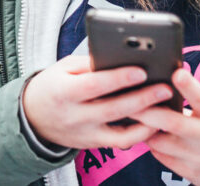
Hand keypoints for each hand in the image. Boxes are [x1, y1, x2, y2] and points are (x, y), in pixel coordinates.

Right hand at [22, 55, 171, 149]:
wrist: (33, 117)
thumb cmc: (52, 85)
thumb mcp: (64, 67)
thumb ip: (91, 63)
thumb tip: (121, 56)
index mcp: (64, 91)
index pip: (94, 85)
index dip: (119, 78)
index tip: (142, 70)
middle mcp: (75, 116)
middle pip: (113, 109)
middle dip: (143, 99)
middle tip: (166, 88)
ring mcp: (85, 133)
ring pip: (121, 132)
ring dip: (147, 121)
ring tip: (166, 108)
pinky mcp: (93, 144)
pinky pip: (121, 142)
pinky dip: (140, 134)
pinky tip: (155, 122)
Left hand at [134, 68, 199, 185]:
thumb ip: (196, 97)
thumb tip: (168, 78)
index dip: (189, 86)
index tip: (177, 73)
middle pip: (173, 122)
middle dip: (148, 112)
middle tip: (129, 100)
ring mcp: (198, 157)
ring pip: (159, 142)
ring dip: (144, 129)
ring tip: (134, 117)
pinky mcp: (190, 173)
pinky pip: (161, 156)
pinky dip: (152, 145)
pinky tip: (149, 136)